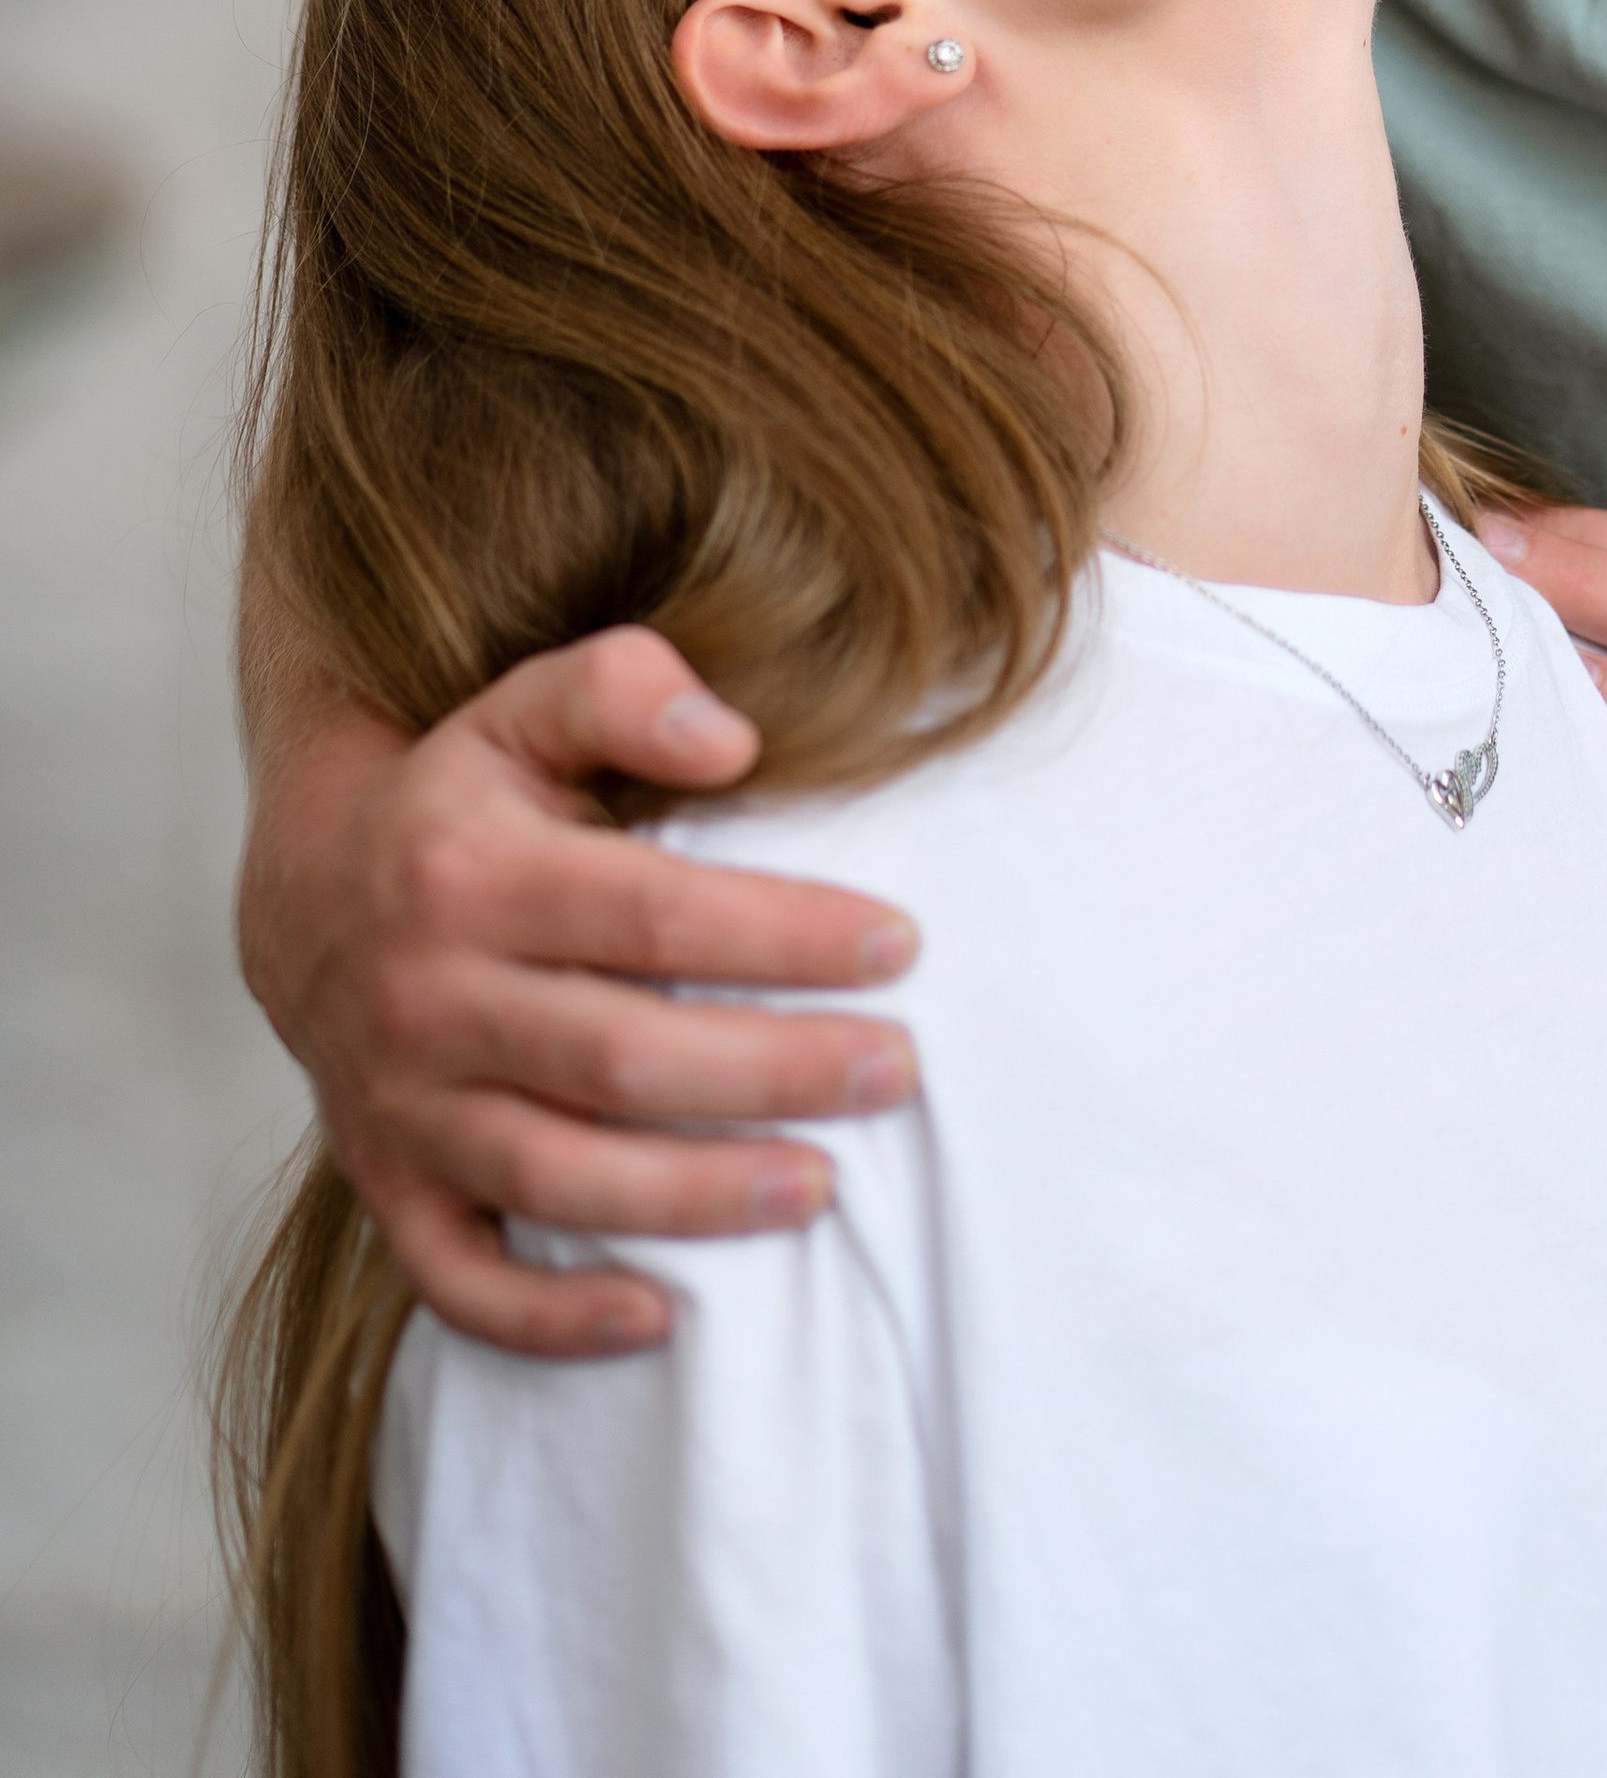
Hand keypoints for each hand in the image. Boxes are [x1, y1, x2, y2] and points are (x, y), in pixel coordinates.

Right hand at [236, 627, 919, 1357]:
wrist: (305, 896)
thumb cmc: (462, 800)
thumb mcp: (525, 704)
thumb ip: (625, 691)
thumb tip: (733, 743)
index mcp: (471, 872)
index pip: (655, 914)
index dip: (785, 934)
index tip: (898, 943)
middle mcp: (429, 997)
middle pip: (625, 1059)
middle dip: (776, 1070)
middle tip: (897, 1070)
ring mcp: (403, 1107)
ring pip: (560, 1178)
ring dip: (698, 1199)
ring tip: (823, 1187)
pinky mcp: (388, 1188)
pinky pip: (462, 1279)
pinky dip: (553, 1318)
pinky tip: (661, 1318)